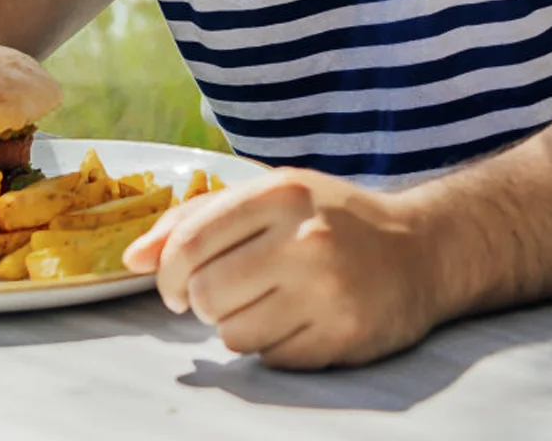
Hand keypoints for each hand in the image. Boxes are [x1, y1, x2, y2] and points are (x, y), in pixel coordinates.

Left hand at [122, 168, 441, 368]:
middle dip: (200, 303)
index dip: (168, 273)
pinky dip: (269, 346)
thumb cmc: (328, 217)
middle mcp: (305, 240)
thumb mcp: (267, 194)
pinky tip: (294, 320)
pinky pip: (271, 359)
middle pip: (207, 294)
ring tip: (263, 303)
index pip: (190, 242)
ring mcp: (329, 292)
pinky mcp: (345, 339)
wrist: (421, 249)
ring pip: (234, 334)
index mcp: (280, 193)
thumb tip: (130, 259)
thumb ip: (195, 219)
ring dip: (234, 325)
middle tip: (219, 295)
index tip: (173, 285)